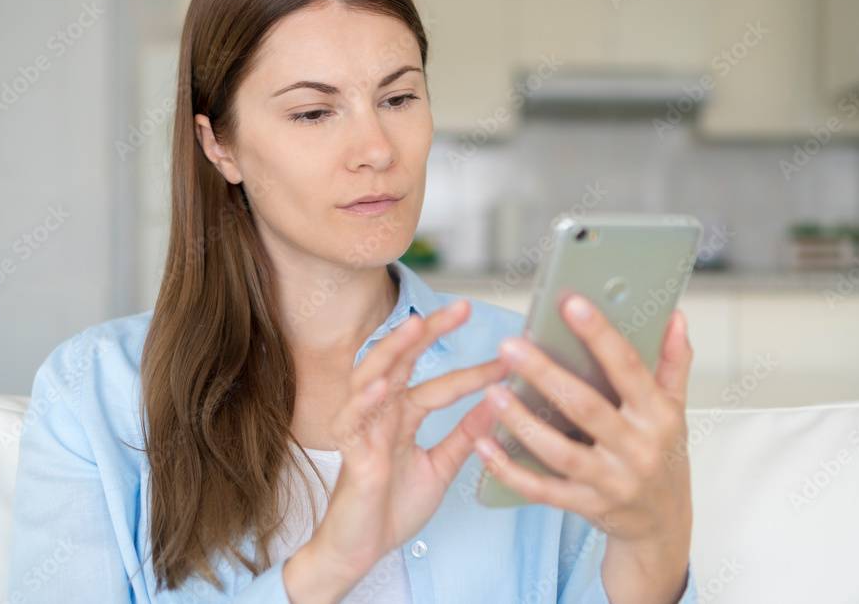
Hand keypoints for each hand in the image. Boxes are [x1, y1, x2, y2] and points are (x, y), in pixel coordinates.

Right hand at [290, 298, 508, 600]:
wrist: (360, 551)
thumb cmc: (391, 508)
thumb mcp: (440, 467)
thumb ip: (465, 436)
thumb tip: (497, 404)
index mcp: (403, 415)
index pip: (442, 382)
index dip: (476, 370)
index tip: (510, 357)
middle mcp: (382, 413)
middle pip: (403, 360)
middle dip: (430, 332)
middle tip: (463, 307)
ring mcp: (362, 428)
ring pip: (372, 376)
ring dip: (393, 349)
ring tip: (416, 325)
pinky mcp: (349, 452)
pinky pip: (353, 419)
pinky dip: (366, 399)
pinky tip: (383, 384)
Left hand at [472, 294, 692, 602]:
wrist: (663, 523)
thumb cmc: (662, 456)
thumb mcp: (675, 409)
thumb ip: (672, 362)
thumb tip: (674, 316)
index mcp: (657, 416)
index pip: (628, 368)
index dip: (599, 334)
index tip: (571, 303)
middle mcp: (636, 449)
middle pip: (586, 407)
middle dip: (546, 375)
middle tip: (511, 346)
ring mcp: (610, 482)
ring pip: (560, 452)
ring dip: (523, 423)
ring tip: (493, 393)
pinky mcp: (585, 506)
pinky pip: (542, 490)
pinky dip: (510, 470)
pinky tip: (484, 446)